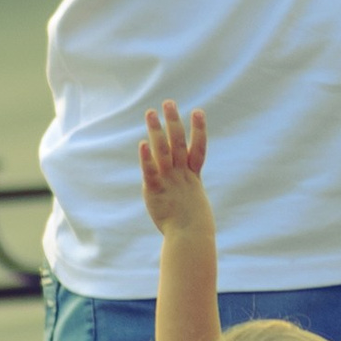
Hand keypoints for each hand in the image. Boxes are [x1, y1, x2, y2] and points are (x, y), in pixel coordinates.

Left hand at [140, 99, 211, 236]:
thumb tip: (191, 195)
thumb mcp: (195, 204)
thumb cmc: (194, 226)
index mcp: (193, 177)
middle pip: (178, 142)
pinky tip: (141, 144)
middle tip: (169, 102)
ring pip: (163, 151)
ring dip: (157, 131)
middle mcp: (182, 174)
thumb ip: (190, 193)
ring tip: (150, 113)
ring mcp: (169, 181)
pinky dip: (146, 159)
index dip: (199, 129)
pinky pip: (150, 172)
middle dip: (174, 121)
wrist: (190, 238)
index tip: (198, 111)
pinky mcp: (155, 191)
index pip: (198, 148)